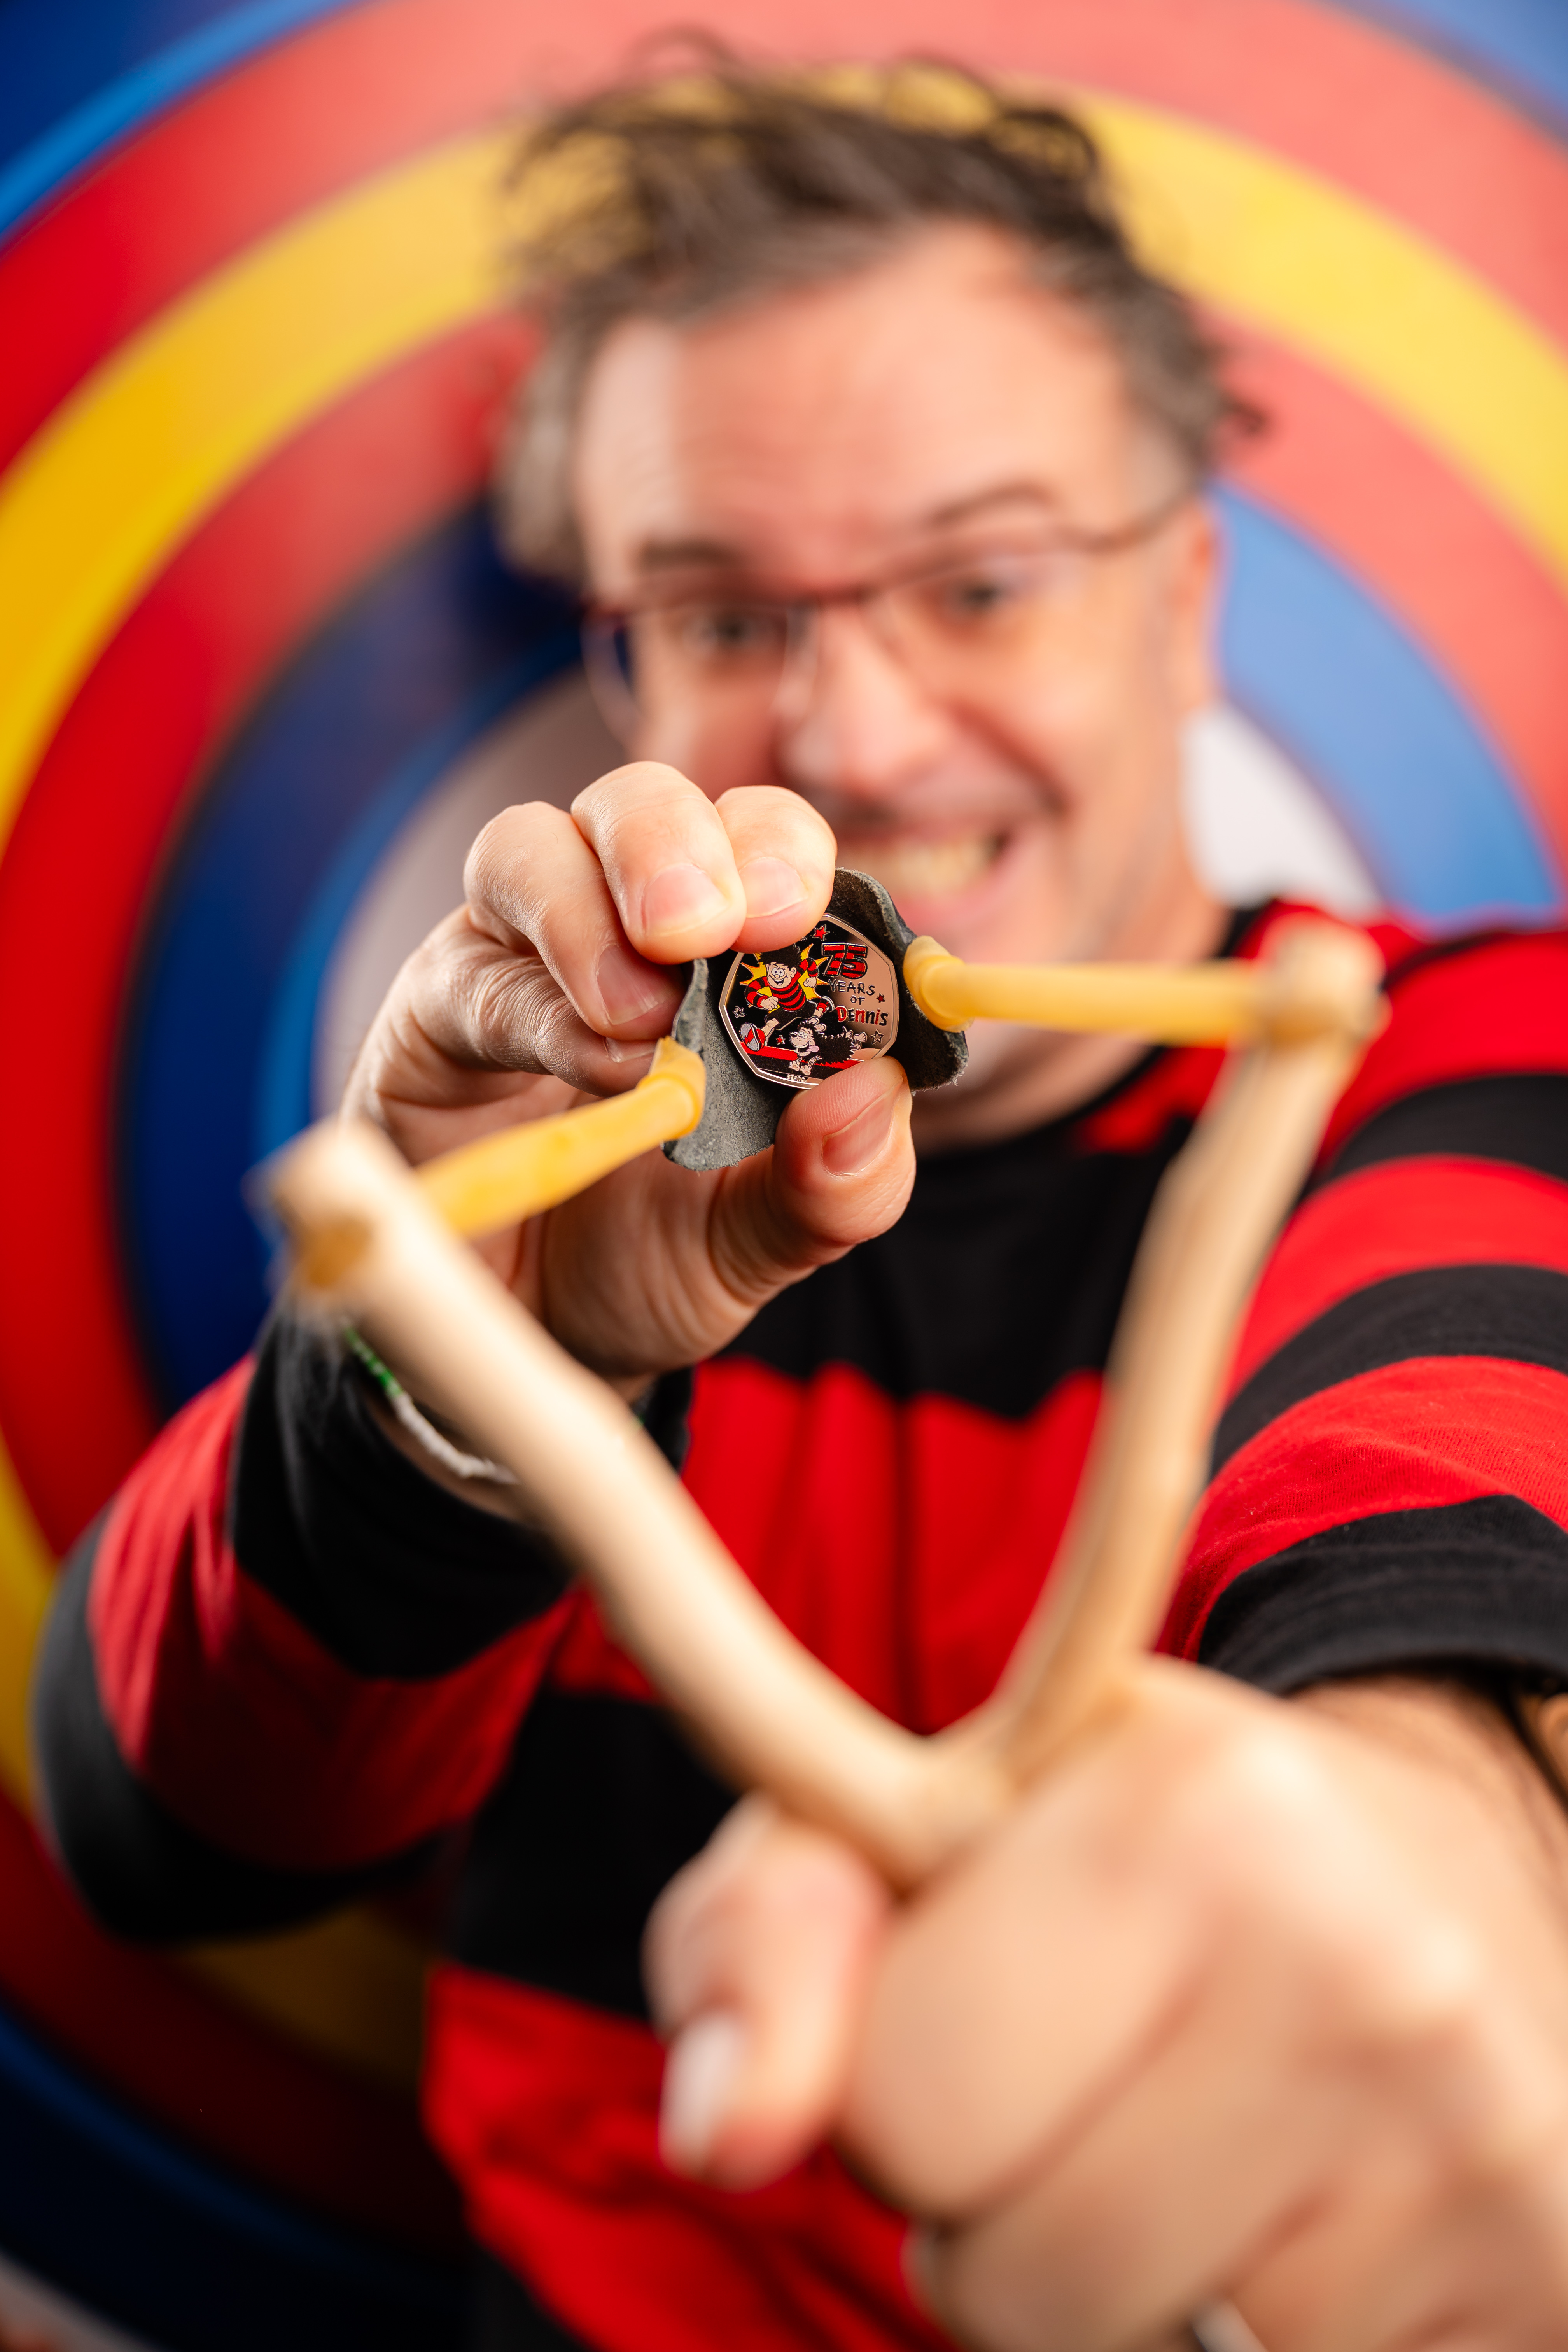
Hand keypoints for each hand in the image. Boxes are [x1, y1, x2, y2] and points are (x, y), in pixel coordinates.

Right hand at [341, 763, 913, 1388]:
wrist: (526, 1336)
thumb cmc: (648, 1261)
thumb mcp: (764, 1243)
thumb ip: (837, 1185)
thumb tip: (878, 1095)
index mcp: (723, 951)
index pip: (762, 843)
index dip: (787, 854)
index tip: (803, 917)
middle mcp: (615, 923)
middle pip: (642, 801)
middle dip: (682, 843)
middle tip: (715, 926)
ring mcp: (515, 954)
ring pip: (533, 845)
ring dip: (593, 912)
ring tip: (642, 1013)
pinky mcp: (435, 1009)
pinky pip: (474, 974)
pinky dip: (539, 1009)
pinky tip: (596, 1066)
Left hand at [647, 1664, 1567, 2350]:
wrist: (1421, 1874)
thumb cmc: (1114, 1851)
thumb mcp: (916, 1825)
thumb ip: (759, 1934)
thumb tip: (724, 2126)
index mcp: (1190, 1806)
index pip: (901, 2099)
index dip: (888, 2078)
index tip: (970, 1999)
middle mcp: (1355, 1966)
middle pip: (1002, 2274)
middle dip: (986, 2203)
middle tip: (1076, 2081)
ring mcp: (1466, 2144)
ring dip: (1097, 2286)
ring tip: (1173, 2141)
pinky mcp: (1531, 2283)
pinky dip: (1236, 2331)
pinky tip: (1287, 2210)